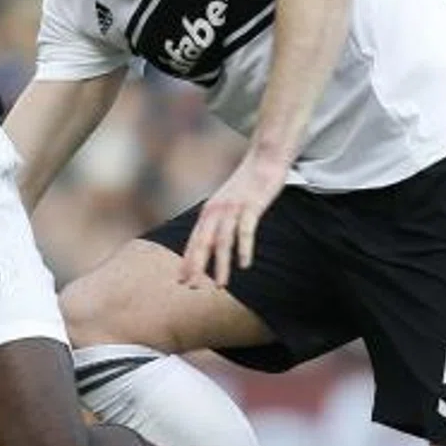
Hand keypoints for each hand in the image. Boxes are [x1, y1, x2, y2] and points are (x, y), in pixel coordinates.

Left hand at [179, 150, 288, 288]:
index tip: (181, 280)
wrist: (264, 158)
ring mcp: (233, 208)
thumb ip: (218, 220)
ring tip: (220, 286)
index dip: (188, 260)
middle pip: (203, 243)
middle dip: (196, 266)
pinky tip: (244, 265)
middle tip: (191, 287)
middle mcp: (216, 210)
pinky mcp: (251, 205)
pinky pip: (246, 230)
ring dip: (221, 265)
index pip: (194, 241)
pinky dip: (244, 248)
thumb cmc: (247, 184)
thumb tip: (212, 241)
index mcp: (208, 211)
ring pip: (223, 241)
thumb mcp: (227, 202)